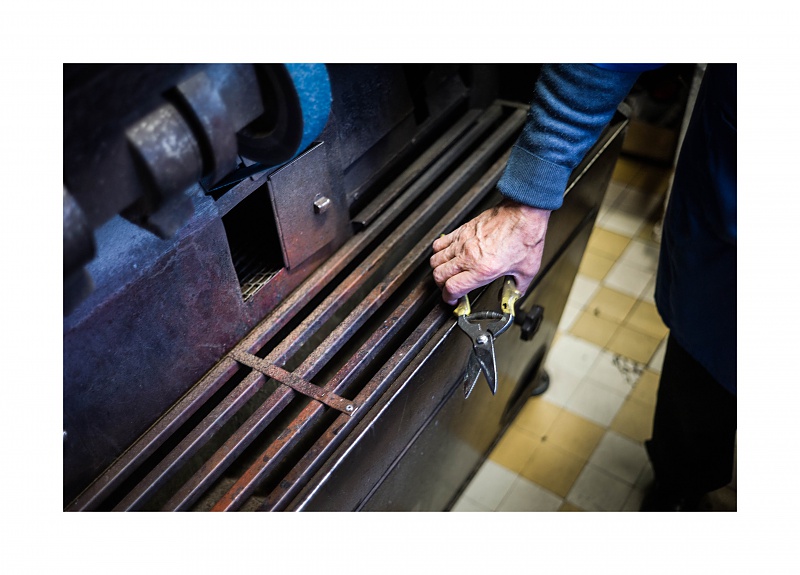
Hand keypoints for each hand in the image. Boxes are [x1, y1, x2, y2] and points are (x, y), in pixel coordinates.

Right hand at [430, 199, 550, 304]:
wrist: (523, 213)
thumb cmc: (525, 236)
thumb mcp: (527, 271)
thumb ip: (518, 288)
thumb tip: (513, 296)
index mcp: (483, 270)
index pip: (452, 288)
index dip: (449, 298)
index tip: (454, 300)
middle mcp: (468, 256)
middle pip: (439, 276)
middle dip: (442, 286)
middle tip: (450, 288)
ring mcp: (463, 242)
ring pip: (436, 260)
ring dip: (439, 270)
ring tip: (447, 273)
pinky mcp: (462, 230)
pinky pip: (439, 244)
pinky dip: (438, 252)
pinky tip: (446, 255)